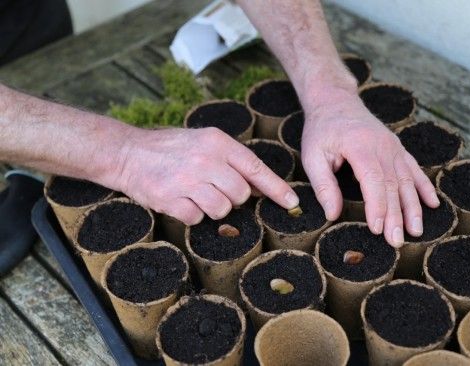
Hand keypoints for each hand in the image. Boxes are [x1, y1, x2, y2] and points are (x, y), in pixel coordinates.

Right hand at [111, 127, 298, 224]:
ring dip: (212, 208)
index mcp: (217, 142)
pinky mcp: (171, 200)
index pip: (255, 167)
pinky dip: (192, 215)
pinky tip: (180, 200)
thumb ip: (231, 160)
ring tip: (195, 193)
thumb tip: (259, 186)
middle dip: (233, 198)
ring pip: (222, 210)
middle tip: (214, 189)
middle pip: (241, 194)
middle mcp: (205, 160)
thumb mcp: (204, 142)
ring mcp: (188, 180)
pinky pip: (197, 219)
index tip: (291, 202)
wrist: (128, 153)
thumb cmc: (170, 148)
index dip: (276, 188)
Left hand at [301, 89, 439, 246]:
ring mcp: (393, 146)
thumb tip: (332, 214)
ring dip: (413, 207)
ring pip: (407, 180)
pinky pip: (414, 169)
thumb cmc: (321, 130)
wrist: (336, 102)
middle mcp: (382, 145)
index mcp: (360, 145)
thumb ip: (323, 185)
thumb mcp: (313, 155)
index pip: (374, 180)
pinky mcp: (397, 148)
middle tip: (397, 241)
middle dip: (397, 215)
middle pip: (393, 185)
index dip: (377, 206)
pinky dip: (424, 187)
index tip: (378, 229)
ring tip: (416, 231)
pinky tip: (432, 204)